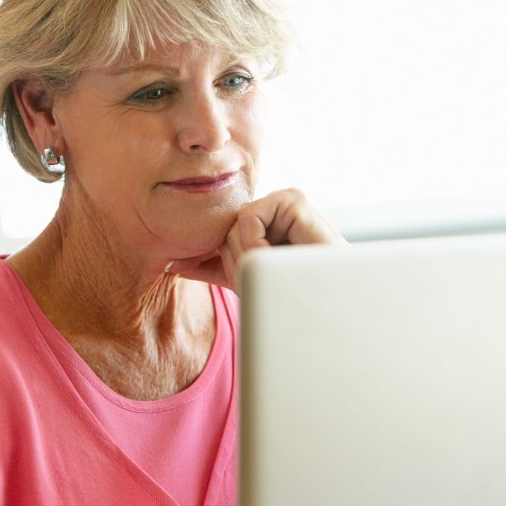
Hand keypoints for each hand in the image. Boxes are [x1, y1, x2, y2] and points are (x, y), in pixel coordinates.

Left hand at [168, 188, 345, 289]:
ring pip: (234, 224)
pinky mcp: (294, 199)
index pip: (225, 237)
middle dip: (239, 262)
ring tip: (278, 268)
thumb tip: (172, 265)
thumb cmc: (296, 296)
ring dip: (249, 256)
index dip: (231, 264)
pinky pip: (248, 217)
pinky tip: (279, 255)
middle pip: (226, 230)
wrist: (333, 306)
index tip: (255, 282)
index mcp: (267, 223)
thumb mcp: (246, 282)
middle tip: (269, 277)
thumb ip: (214, 270)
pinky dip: (256, 242)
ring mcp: (286, 201)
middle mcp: (276, 209)